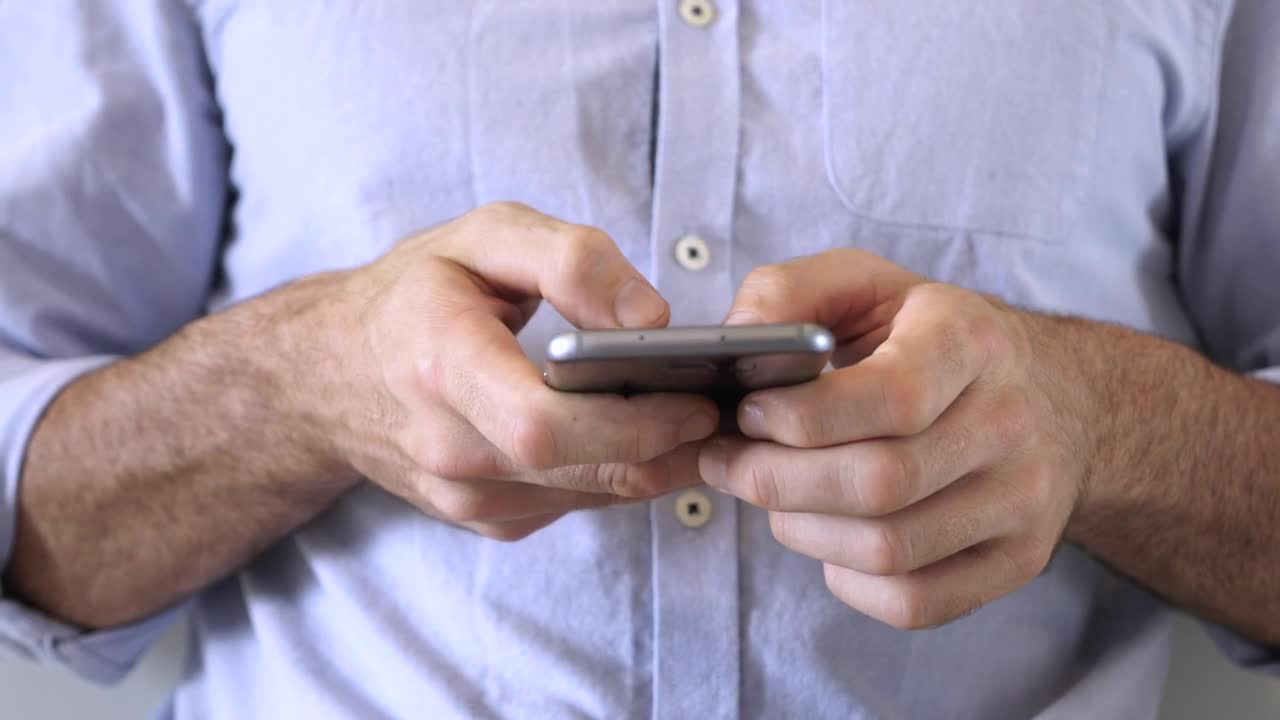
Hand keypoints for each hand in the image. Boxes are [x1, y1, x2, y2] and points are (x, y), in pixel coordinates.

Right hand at [317, 202, 717, 539]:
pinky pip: (574, 502)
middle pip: (584, 468)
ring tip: (695, 412)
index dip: (633, 422)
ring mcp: (463, 495)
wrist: (328, 374)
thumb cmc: (411, 295)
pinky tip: (637, 432)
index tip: (694, 396)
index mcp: (441, 366)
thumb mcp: (483, 237)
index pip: (543, 425)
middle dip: (669, 443)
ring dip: (656, 461)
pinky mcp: (483, 517)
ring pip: (592, 494)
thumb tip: (650, 318)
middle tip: (721, 405)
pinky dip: (618, 470)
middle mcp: (448, 447)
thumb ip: (571, 260)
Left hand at [698, 249, 1095, 627]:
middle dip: (778, 480)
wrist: (1053, 393)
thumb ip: (787, 293)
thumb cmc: (929, 336)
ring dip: (803, 530)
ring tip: (775, 496)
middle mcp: (1011, 422)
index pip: (893, 397)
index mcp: (973, 340)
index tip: (748, 411)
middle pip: (880, 483)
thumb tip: (737, 343)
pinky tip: (830, 536)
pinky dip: (850, 580)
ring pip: (890, 550)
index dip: (801, 417)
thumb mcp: (863, 283)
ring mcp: (1023, 500)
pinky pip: (915, 601)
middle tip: (731, 463)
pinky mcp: (1018, 560)